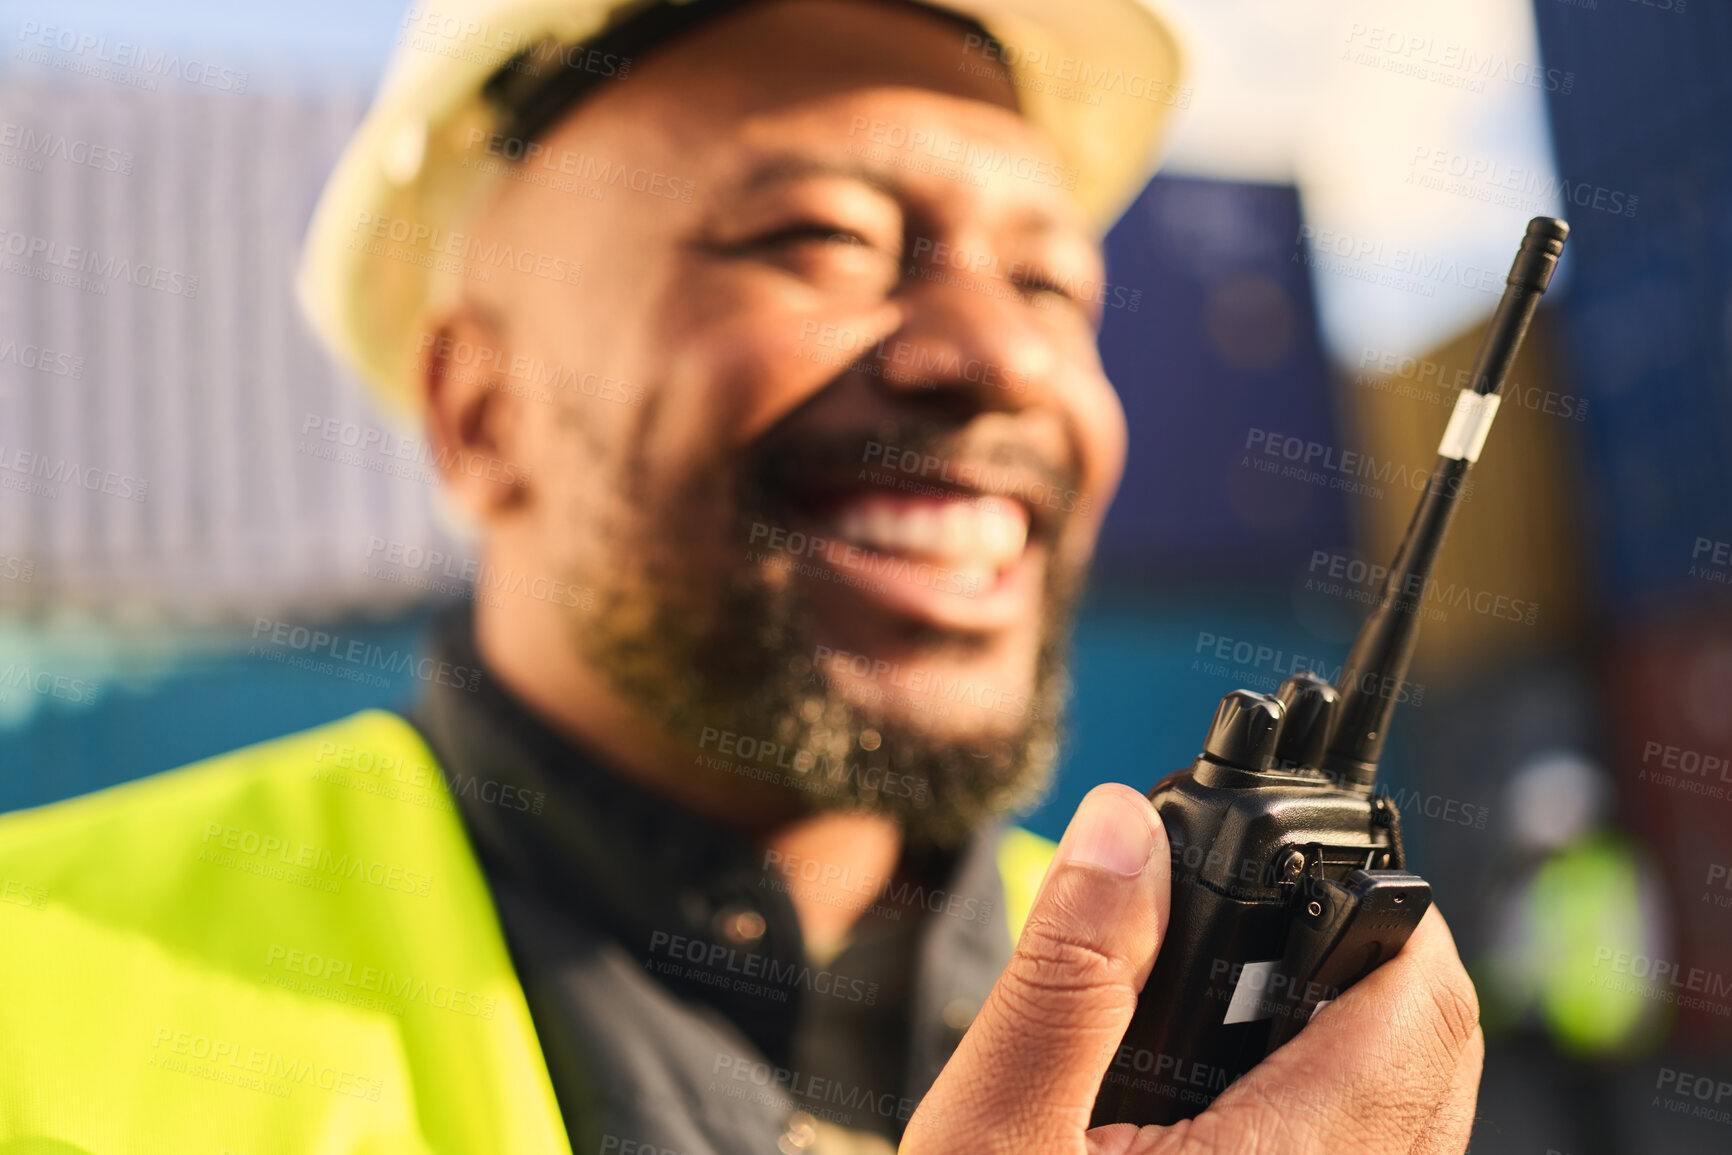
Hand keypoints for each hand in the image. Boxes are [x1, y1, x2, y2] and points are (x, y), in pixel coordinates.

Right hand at [903, 783, 1483, 1154]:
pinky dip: (1328, 1084)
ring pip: (1413, 1101)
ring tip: (1232, 985)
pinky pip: (1371, 1149)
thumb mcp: (997, 1136)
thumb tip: (1124, 832)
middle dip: (1368, 946)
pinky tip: (1221, 1082)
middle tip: (1258, 907)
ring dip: (1351, 1017)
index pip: (1415, 999)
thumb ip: (1070, 976)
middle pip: (1435, 1043)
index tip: (1288, 853)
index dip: (1374, 897)